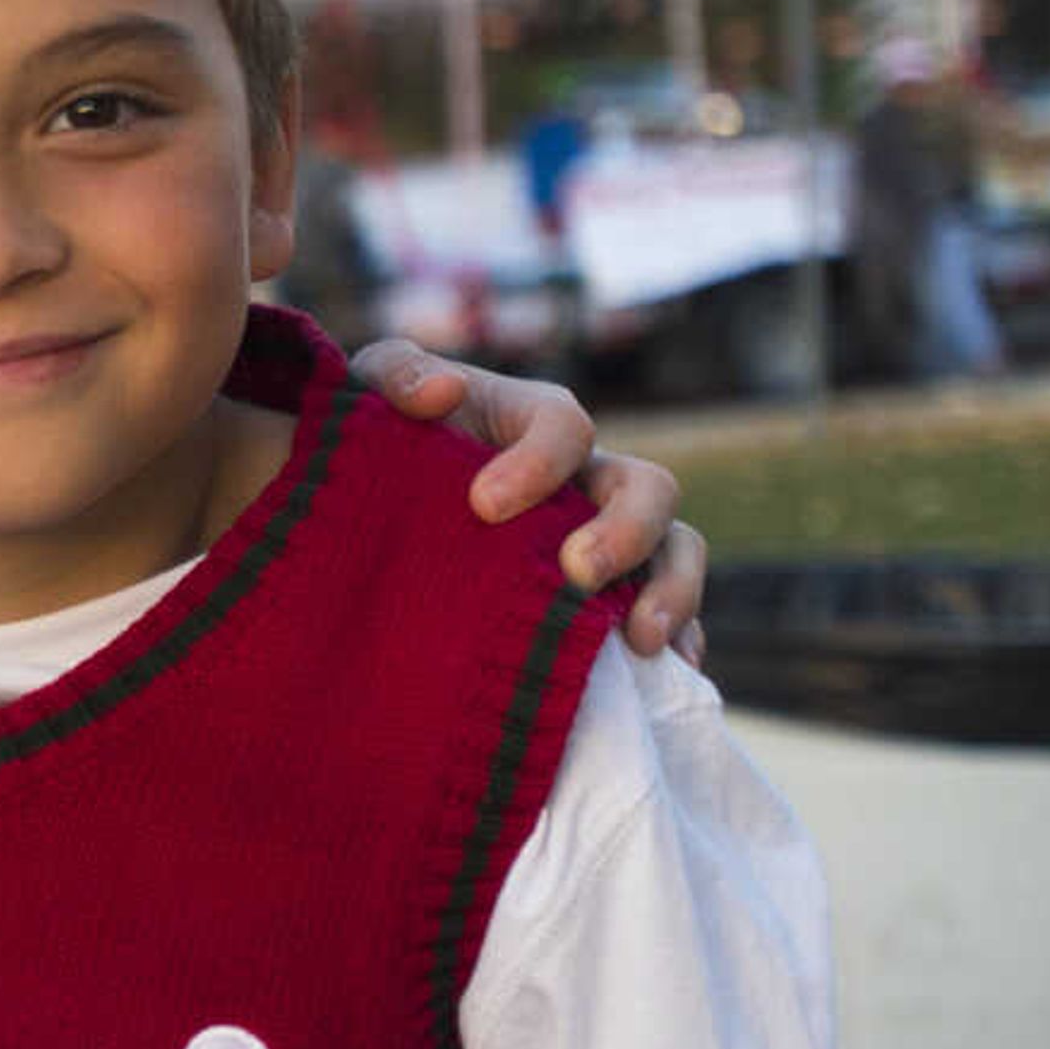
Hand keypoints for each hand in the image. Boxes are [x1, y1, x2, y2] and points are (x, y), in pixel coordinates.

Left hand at [350, 339, 706, 660]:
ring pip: (676, 549)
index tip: (484, 506)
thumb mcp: (371, 394)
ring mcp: (607, 535)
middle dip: (625, 530)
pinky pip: (667, 613)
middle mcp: (587, 477)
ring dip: (672, 591)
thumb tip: (443, 392)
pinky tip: (662, 675)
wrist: (371, 506)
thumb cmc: (382, 439)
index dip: (537, 462)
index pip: (565, 426)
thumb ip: (397, 374)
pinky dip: (678, 641)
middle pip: (647, 487)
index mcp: (535, 422)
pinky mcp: (610, 594)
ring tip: (639, 639)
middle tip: (577, 573)